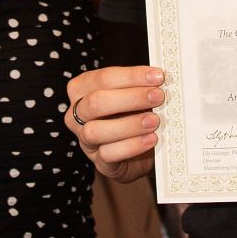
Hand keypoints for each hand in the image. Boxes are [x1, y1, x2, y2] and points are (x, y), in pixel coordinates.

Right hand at [67, 65, 165, 181]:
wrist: (135, 151)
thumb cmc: (131, 115)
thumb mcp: (132, 95)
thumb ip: (140, 85)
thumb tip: (158, 77)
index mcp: (82, 89)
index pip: (102, 78)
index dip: (131, 76)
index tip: (156, 76)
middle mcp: (77, 114)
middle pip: (95, 102)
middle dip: (131, 98)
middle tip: (158, 96)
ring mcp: (84, 139)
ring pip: (96, 131)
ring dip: (130, 124)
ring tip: (154, 120)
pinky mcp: (98, 161)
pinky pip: (109, 154)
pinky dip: (133, 146)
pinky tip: (150, 139)